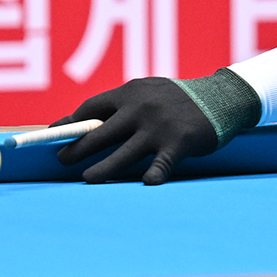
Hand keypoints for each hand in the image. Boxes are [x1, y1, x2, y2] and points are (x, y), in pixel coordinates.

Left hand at [52, 77, 217, 184]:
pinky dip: (154, 174)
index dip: (71, 122)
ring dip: (103, 168)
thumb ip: (124, 104)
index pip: (92, 107)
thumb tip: (88, 121)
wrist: (220, 97)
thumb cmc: (178, 99)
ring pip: (124, 153)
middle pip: (101, 132)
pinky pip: (162, 163)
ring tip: (87, 178)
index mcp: (131, 92)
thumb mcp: (149, 92)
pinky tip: (145, 183)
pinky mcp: (179, 142)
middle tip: (62, 160)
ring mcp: (159, 126)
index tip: (55, 133)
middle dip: (78, 147)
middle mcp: (141, 108)